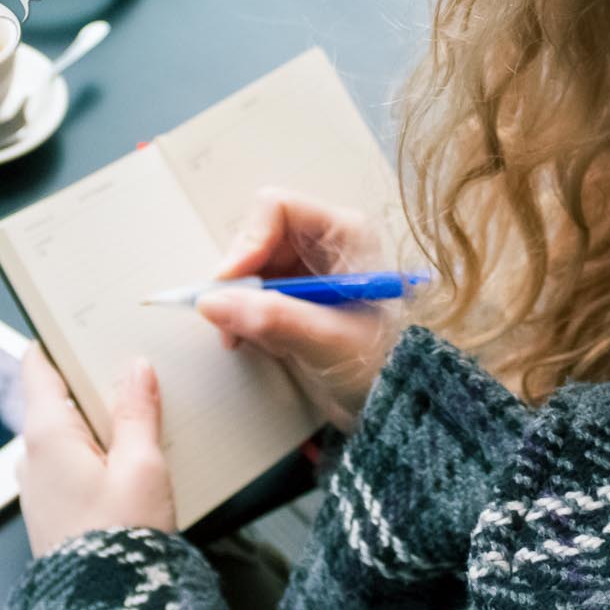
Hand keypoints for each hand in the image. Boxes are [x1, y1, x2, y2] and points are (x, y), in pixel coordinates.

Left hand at [17, 346, 176, 558]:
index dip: (61, 341)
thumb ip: (138, 412)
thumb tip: (135, 370)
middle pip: (59, 398)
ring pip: (70, 433)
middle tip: (137, 372)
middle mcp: (33, 457)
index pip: (38, 365)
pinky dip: (101, 454)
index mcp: (47, 434)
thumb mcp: (143, 466)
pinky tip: (136, 463)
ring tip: (147, 420)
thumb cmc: (120, 542)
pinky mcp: (55, 510)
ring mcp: (40, 486)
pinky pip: (74, 465)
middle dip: (96, 384)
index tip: (87, 326)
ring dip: (103, 423)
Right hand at [195, 185, 401, 433]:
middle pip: (257, 237)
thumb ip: (273, 318)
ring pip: (248, 267)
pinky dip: (243, 316)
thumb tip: (214, 303)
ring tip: (248, 338)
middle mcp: (324, 243)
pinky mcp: (294, 296)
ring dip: (238, 303)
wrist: (394, 400)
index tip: (230, 283)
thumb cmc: (382, 364)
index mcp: (345, 233)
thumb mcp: (327, 340)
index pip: (278, 209)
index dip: (248, 241)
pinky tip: (255, 343)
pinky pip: (252, 293)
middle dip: (239, 279)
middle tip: (229, 318)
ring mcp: (307, 269)